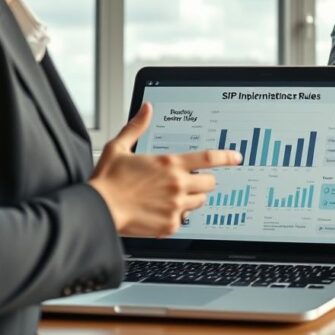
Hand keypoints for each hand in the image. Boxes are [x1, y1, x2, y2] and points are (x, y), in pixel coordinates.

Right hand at [89, 103, 241, 236]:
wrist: (97, 211)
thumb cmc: (107, 181)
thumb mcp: (119, 147)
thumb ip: (136, 127)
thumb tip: (146, 109)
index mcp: (170, 164)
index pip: (209, 159)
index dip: (227, 157)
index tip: (237, 157)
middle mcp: (177, 185)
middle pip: (210, 183)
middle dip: (204, 181)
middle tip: (190, 181)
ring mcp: (175, 206)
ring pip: (200, 201)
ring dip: (192, 198)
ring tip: (172, 197)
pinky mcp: (170, 225)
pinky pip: (184, 219)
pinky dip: (177, 215)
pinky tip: (161, 211)